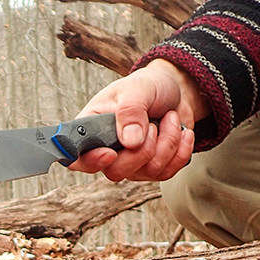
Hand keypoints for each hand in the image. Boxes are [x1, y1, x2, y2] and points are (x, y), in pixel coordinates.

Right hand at [68, 59, 209, 181]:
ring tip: (169, 118)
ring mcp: (130, 163)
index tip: (110, 153)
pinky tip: (181, 132)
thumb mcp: (138, 88)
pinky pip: (167, 172)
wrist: (175, 92)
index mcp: (92, 129)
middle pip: (116, 171)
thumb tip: (130, 142)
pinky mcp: (152, 168)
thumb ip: (130, 110)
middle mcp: (107, 150)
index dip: (90, 161)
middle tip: (152, 123)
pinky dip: (181, 150)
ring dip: (167, 142)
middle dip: (143, 148)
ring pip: (147, 171)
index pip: (78, 158)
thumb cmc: (148, 86)